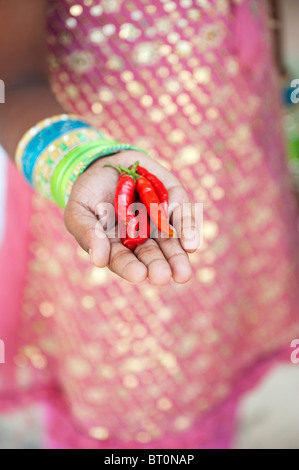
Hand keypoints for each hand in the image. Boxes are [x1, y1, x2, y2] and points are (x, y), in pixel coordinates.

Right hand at [64, 150, 200, 284]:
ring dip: (178, 257)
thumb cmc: (88, 194)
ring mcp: (160, 219)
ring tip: (182, 273)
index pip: (125, 261)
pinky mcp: (173, 199)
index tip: (139, 274)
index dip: (131, 268)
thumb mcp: (78, 212)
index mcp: (118, 246)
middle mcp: (143, 238)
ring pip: (171, 241)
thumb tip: (98, 261)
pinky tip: (190, 243)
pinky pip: (182, 213)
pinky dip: (187, 227)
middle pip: (152, 256)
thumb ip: (87, 234)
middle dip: (158, 266)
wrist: (106, 163)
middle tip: (163, 276)